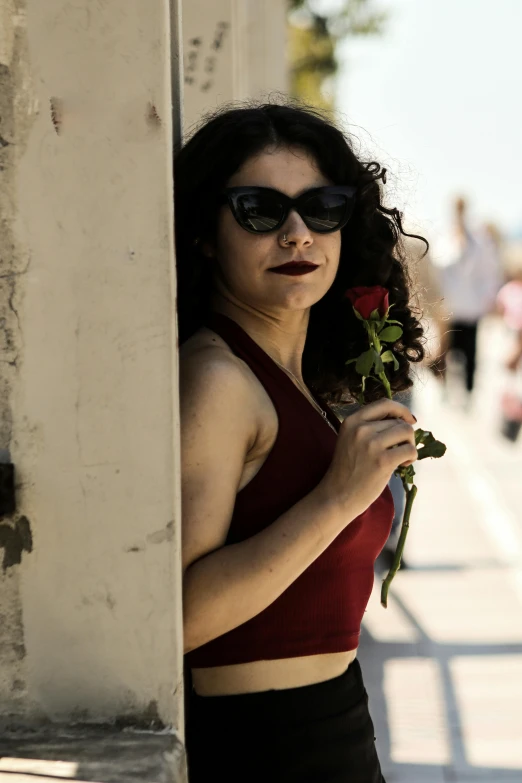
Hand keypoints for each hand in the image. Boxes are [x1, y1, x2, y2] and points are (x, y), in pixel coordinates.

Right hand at [319, 399, 417, 519]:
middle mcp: (361, 429)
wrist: (337, 495)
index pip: (384, 403)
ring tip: (401, 457)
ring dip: (410, 445)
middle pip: (399, 421)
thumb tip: (404, 419)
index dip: (401, 410)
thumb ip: (371, 427)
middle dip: (405, 435)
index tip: (409, 420)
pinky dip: (412, 457)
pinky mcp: (383, 461)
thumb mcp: (351, 439)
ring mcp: (371, 445)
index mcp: (352, 420)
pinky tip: (402, 465)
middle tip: (399, 450)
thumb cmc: (347, 469)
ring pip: (407, 432)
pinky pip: (410, 450)